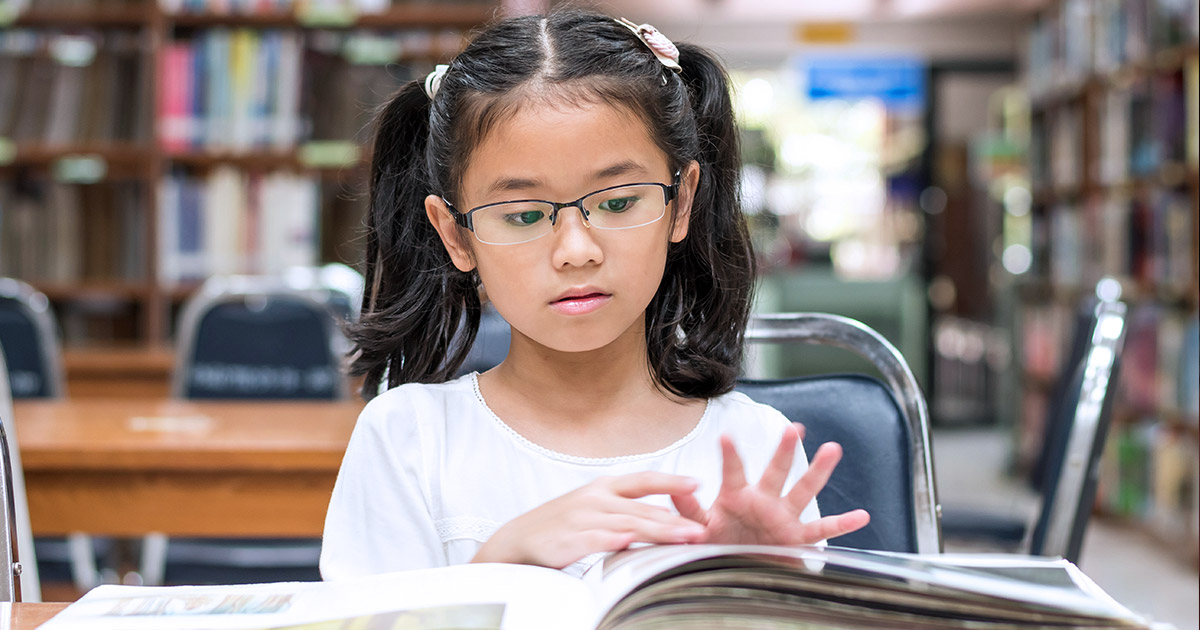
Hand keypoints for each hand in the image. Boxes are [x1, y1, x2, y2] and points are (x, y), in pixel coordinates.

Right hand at [472, 472, 706, 568]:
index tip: (698, 484)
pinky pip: (595, 540)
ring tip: (684, 540)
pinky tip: (629, 544)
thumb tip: (659, 515)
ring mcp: (582, 518)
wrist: (517, 542)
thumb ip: (623, 510)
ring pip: (628, 524)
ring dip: (659, 533)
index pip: (642, 480)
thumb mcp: (592, 510)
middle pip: (643, 509)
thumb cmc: (560, 527)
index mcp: (603, 488)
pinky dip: (612, 541)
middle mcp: (595, 498)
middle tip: (703, 529)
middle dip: (676, 520)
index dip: (670, 482)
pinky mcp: (569, 539)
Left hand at [671, 424, 869, 545]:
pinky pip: (822, 531)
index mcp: (736, 496)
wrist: (737, 569)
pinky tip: (862, 515)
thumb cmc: (718, 543)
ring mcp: (783, 518)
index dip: (729, 456)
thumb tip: (674, 489)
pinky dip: (842, 525)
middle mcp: (763, 502)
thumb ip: (688, 510)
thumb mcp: (700, 528)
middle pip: (775, 472)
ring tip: (833, 448)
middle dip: (784, 451)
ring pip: (803, 491)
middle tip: (794, 428)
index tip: (725, 436)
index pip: (733, 472)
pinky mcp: (796, 539)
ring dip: (818, 472)